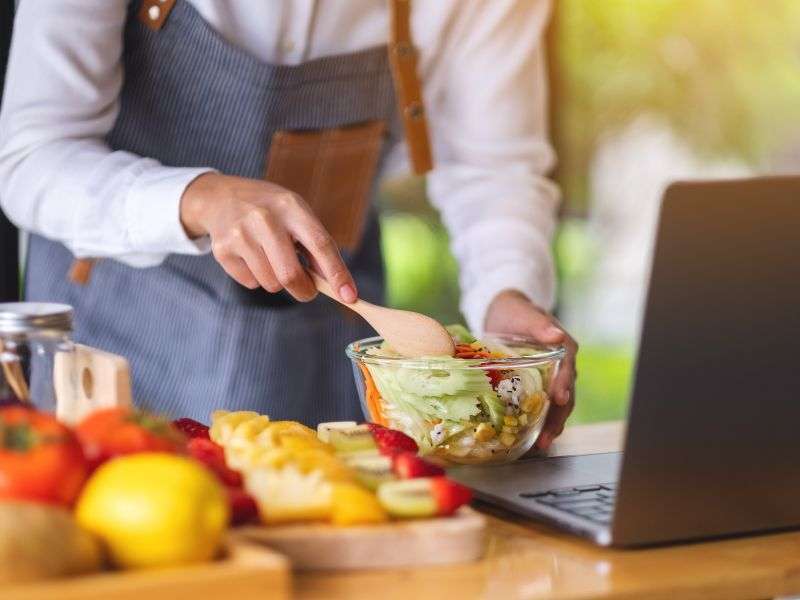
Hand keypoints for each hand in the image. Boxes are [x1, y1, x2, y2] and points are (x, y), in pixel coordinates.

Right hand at [180, 173, 356, 302]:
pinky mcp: (222, 249)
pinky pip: (251, 283)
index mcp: (291, 206)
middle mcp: (265, 218)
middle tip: (307, 291)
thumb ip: (316, 245)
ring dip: (278, 281)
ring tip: (271, 259)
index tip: (350, 296)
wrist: (221, 197)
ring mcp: (240, 234)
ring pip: (271, 283)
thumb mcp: (296, 214)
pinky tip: (251, 256)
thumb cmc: (271, 210)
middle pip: (290, 274)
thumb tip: (336, 284)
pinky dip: (257, 278)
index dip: (337, 273)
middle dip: (304, 291)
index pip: (320, 244)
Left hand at [484, 290, 577, 449]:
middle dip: (558, 417)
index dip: (564, 385)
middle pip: (566, 395)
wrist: (505, 314)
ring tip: (541, 444)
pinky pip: (543, 406)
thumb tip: (557, 335)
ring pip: (557, 405)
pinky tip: (530, 438)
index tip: (560, 399)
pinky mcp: (539, 385)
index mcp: (564, 348)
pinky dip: (539, 422)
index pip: (568, 369)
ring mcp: (552, 377)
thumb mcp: (525, 314)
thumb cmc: (516, 312)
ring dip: (551, 425)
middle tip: (547, 437)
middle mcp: (563, 365)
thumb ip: (540, 325)